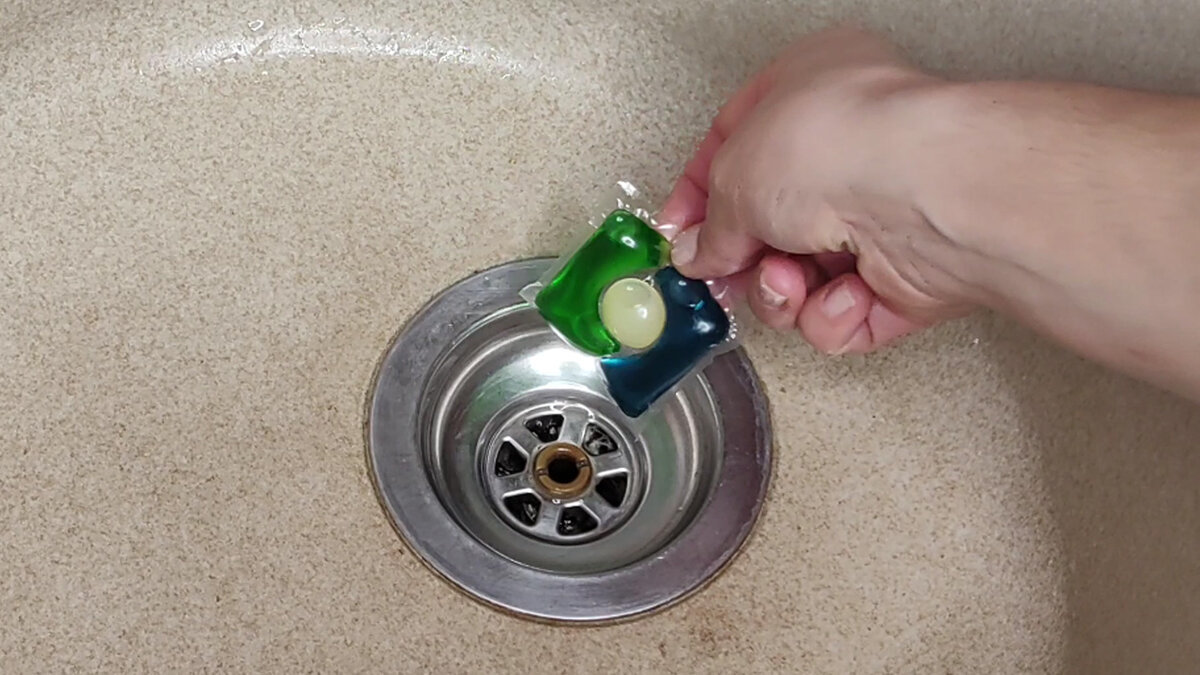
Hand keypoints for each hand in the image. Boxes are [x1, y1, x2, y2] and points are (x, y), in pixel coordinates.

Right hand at [660, 27, 972, 353]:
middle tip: (724, 274)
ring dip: (784, 291)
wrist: (924, 195)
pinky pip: (845, 315)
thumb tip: (699, 252)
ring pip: (804, 278)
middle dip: (744, 258)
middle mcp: (851, 147)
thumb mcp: (735, 175)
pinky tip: (844, 293)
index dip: (701, 194)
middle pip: (772, 221)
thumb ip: (711, 222)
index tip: (677, 234)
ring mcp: (883, 213)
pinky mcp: (908, 276)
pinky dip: (833, 314)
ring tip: (791, 278)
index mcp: (811, 87)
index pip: (739, 143)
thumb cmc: (841, 145)